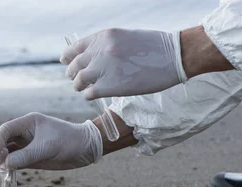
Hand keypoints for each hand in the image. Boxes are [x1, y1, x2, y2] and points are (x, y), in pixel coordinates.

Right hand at [0, 112, 102, 169]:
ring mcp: (28, 145)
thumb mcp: (48, 148)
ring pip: (7, 152)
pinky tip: (8, 173)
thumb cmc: (70, 141)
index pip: (5, 130)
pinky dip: (10, 167)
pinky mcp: (32, 157)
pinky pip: (16, 161)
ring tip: (2, 169)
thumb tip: (5, 164)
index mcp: (28, 123)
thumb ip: (26, 155)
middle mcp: (25, 133)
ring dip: (2, 160)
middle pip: (2, 140)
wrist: (87, 149)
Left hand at [61, 28, 186, 99]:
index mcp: (104, 36)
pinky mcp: (111, 86)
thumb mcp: (126, 37)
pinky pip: (89, 93)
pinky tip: (94, 94)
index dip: (69, 57)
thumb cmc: (154, 47)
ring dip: (79, 85)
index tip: (67, 63)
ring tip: (84, 88)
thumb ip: (107, 46)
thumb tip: (93, 58)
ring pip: (78, 80)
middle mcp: (101, 50)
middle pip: (75, 65)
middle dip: (73, 73)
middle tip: (75, 79)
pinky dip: (89, 95)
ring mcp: (104, 68)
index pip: (75, 48)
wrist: (174, 57)